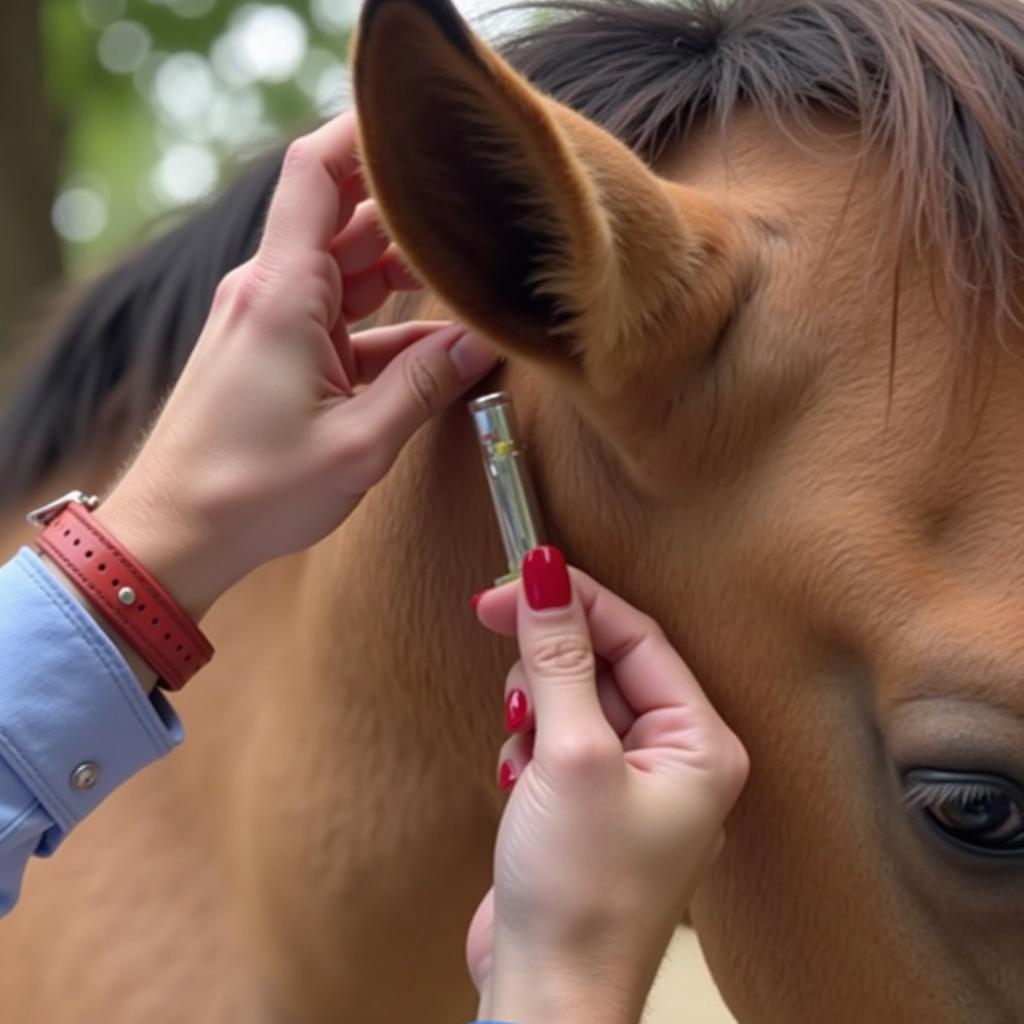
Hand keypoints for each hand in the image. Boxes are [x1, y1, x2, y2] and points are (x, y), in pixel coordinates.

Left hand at [95, 112, 496, 618]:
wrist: (174, 534)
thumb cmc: (251, 492)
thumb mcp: (358, 444)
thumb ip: (424, 386)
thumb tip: (481, 342)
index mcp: (283, 293)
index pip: (318, 170)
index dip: (367, 134)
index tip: (427, 131)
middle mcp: (271, 291)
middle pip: (345, 217)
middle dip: (411, 214)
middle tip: (479, 220)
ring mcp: (269, 321)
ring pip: (347, 269)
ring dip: (403, 273)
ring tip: (470, 280)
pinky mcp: (272, 353)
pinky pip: (338, 319)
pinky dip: (383, 326)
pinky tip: (432, 348)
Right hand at [467, 547, 748, 1023]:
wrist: (547, 995)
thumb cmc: (580, 893)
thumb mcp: (569, 755)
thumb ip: (559, 658)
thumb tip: (547, 576)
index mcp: (700, 743)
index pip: (637, 636)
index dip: (574, 600)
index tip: (516, 577)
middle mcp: (675, 759)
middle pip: (604, 662)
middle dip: (549, 663)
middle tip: (501, 645)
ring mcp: (629, 784)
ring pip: (573, 698)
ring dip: (535, 710)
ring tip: (524, 754)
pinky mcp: (587, 805)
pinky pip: (556, 740)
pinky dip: (529, 748)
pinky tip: (520, 784)